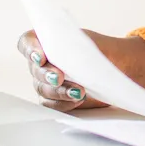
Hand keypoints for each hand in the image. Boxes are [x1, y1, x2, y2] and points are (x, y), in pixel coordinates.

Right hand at [15, 29, 144, 112]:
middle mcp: (42, 62)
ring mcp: (46, 82)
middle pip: (35, 69)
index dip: (30, 50)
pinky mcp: (55, 100)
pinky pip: (52, 104)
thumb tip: (65, 53)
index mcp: (45, 41)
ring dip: (59, 91)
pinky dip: (64, 103)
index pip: (27, 43)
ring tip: (78, 92)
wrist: (117, 69)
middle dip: (47, 74)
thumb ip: (74, 44)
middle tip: (59, 77)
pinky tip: (77, 100)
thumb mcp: (90, 43)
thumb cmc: (101, 51)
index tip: (41, 57)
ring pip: (43, 89)